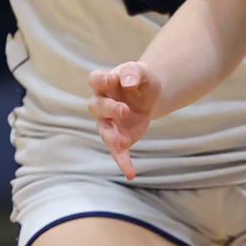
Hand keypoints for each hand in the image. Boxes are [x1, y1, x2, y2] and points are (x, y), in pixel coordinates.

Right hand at [87, 59, 163, 179]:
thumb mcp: (142, 72)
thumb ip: (134, 72)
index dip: (99, 80)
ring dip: (111, 137)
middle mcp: (101, 103)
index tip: (108, 80)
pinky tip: (130, 173)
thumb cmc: (140, 80)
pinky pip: (117, 152)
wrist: (149, 96)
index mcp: (105, 83)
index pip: (95, 80)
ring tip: (123, 143)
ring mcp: (108, 122)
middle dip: (109, 109)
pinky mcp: (118, 137)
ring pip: (104, 131)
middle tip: (124, 110)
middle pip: (97, 106)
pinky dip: (122, 162)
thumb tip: (127, 83)